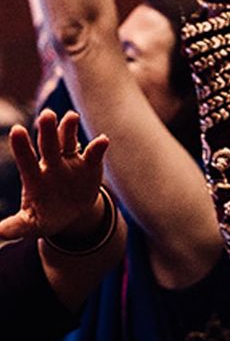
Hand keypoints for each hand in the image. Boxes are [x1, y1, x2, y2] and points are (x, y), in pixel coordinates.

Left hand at [0, 109, 108, 239]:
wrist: (71, 212)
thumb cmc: (46, 216)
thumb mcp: (32, 224)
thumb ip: (17, 226)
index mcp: (34, 176)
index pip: (26, 159)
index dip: (22, 146)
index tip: (16, 130)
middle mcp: (51, 163)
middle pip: (48, 144)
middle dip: (47, 130)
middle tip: (46, 115)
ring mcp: (70, 161)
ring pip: (68, 140)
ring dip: (69, 128)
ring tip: (71, 117)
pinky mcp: (89, 165)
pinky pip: (94, 154)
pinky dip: (98, 147)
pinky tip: (103, 141)